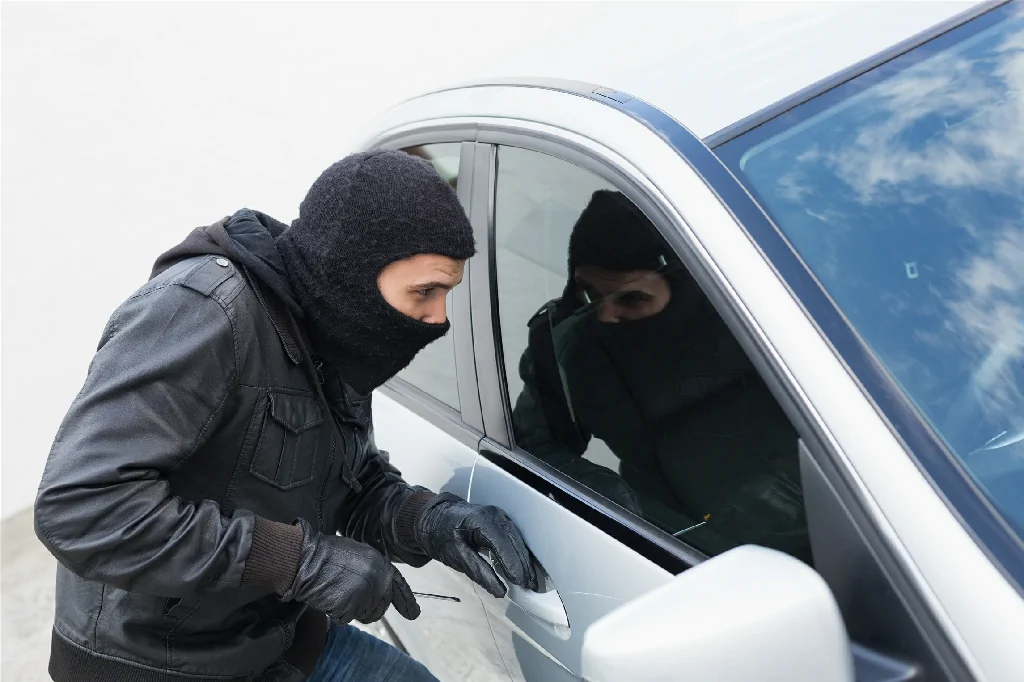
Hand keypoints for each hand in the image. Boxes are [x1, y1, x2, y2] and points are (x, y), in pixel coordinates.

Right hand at [282, 518, 419, 624]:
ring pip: (364, 614)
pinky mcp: (352, 606)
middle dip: (366, 607)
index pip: (398, 585)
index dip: (406, 601)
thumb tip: (380, 589)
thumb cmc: (324, 555)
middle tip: (345, 594)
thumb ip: (372, 571)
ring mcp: (366, 593)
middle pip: (381, 606)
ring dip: (350, 609)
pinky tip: (328, 596)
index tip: (413, 614)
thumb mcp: (357, 556)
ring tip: (336, 590)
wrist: (306, 558)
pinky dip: (336, 612)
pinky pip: (346, 618)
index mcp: (380, 563)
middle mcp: (378, 579)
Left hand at [414, 493, 537, 597]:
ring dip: (524, 561)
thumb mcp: (456, 557)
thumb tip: (500, 591)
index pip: (503, 544)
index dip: (514, 564)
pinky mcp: (501, 521)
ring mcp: (499, 516)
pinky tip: (523, 568)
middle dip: (524, 565)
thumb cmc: (441, 536)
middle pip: (515, 541)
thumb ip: (479, 572)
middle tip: (531, 587)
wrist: (434, 518)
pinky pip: (514, 538)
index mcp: (481, 520)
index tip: (522, 583)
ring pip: (517, 540)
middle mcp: (494, 515)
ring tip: (530, 582)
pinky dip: (519, 554)